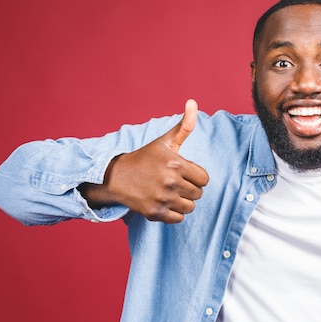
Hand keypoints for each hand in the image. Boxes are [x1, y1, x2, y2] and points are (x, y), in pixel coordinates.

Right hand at [80, 99, 208, 222]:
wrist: (116, 177)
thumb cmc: (145, 158)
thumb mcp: (165, 142)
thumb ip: (184, 126)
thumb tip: (193, 102)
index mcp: (176, 164)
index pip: (205, 179)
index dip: (195, 176)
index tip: (183, 172)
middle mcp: (170, 182)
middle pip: (198, 194)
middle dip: (189, 188)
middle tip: (173, 182)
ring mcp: (162, 199)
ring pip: (190, 207)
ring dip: (182, 202)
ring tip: (169, 193)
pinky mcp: (155, 213)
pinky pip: (179, 219)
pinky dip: (173, 213)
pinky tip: (162, 203)